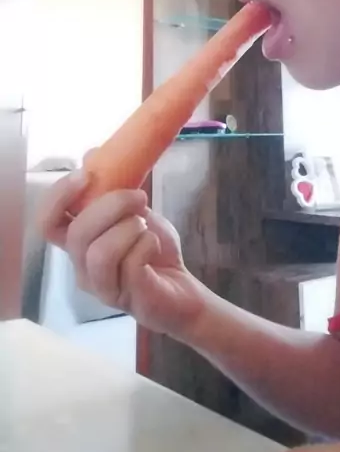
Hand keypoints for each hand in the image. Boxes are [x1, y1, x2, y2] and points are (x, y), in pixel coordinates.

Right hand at [38, 171, 207, 340]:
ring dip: (130, 228)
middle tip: (139, 196)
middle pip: (77, 234)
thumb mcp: (133, 211)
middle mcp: (82, 268)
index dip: (58, 198)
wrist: (181, 288)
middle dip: (112, 205)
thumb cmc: (151, 249)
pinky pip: (130, 264)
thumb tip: (90, 153)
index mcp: (78, 244)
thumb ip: (111, 188)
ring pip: (100, 252)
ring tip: (145, 226)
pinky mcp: (128, 298)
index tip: (86, 175)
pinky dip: (147, 244)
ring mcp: (103, 287)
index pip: (46, 224)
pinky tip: (154, 244)